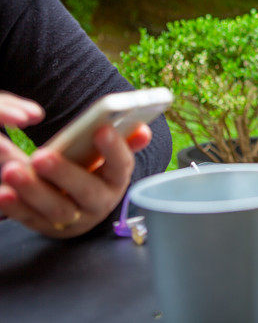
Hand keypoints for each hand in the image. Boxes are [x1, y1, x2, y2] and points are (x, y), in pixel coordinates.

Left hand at [0, 93, 151, 238]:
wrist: (78, 205)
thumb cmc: (93, 171)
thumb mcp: (108, 158)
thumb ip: (123, 141)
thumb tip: (143, 130)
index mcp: (117, 180)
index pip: (121, 165)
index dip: (114, 149)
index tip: (102, 130)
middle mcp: (99, 203)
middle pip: (86, 191)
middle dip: (64, 174)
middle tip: (41, 156)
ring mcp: (73, 219)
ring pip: (55, 209)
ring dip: (33, 191)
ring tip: (12, 171)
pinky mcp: (46, 227)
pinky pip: (29, 218)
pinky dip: (15, 207)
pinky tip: (3, 193)